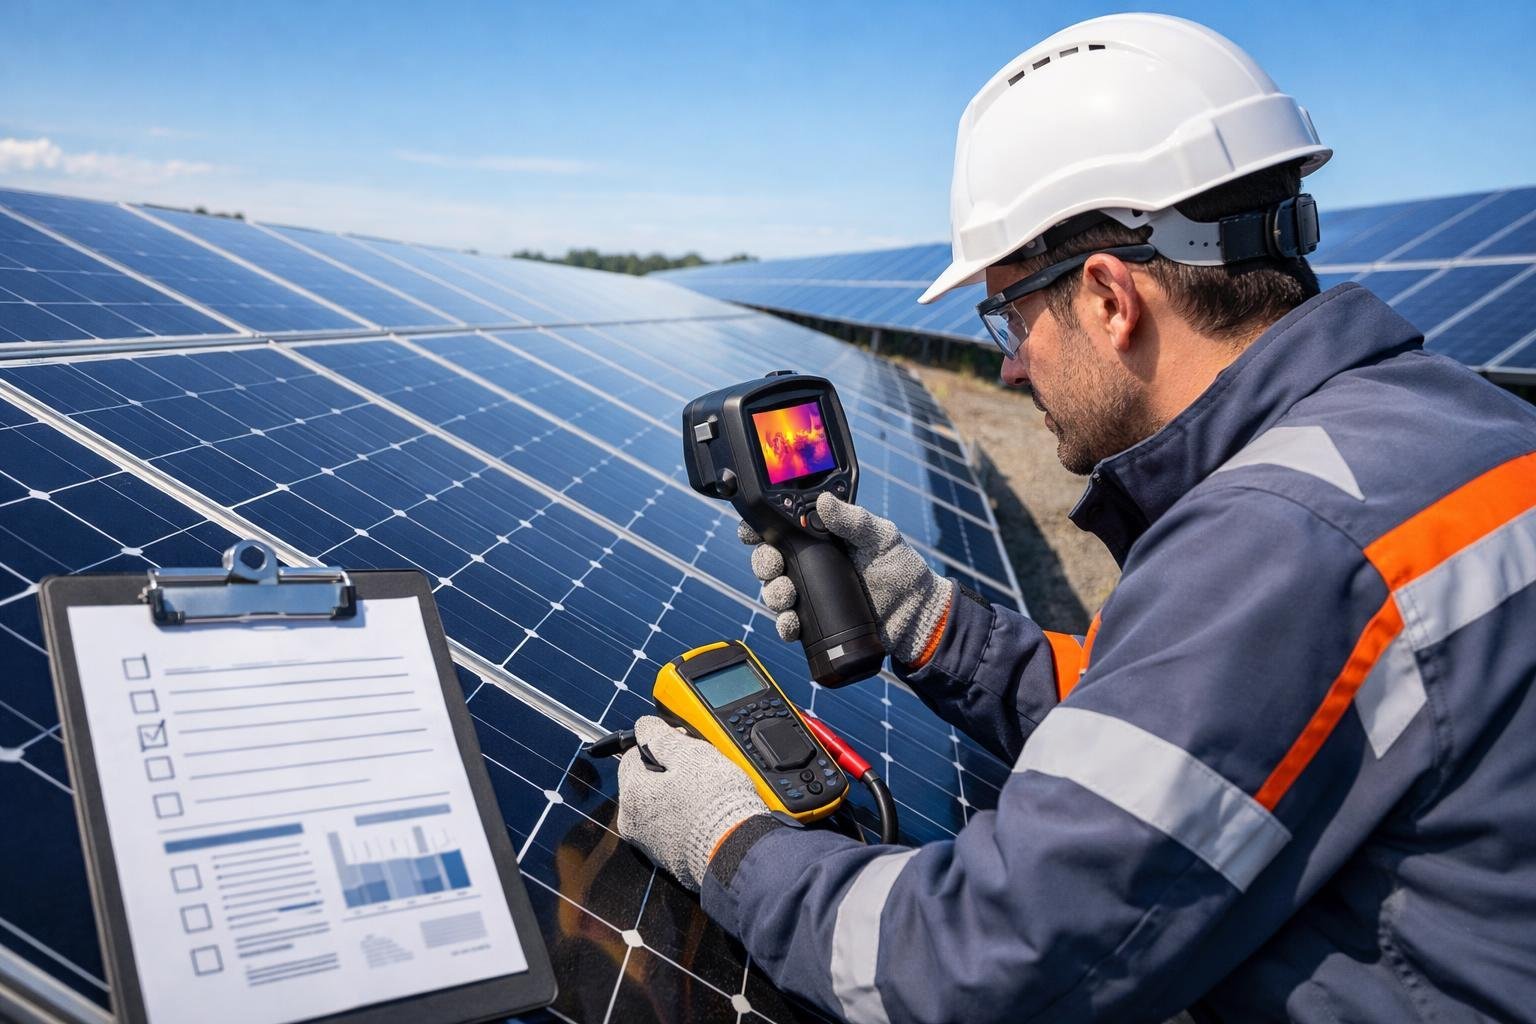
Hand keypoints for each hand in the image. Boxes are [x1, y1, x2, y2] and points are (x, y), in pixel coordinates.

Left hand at [616, 716, 768, 891]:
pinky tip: (706, 814)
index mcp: (632, 795)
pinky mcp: (670, 860)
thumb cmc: (715, 804)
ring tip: (707, 793)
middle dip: (668, 772)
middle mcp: (633, 823)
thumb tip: (644, 727)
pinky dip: (686, 819)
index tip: (682, 745)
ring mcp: (650, 845)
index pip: (632, 756)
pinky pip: (673, 828)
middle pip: (644, 782)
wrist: (738, 852)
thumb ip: (661, 736)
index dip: (660, 744)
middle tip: (699, 768)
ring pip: (659, 805)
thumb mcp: (689, 754)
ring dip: (677, 795)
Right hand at [739, 492, 954, 665]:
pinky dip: (784, 624)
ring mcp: (811, 592)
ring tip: (786, 596)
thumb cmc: (901, 570)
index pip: (782, 528)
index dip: (761, 529)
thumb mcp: (880, 537)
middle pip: (770, 560)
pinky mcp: (815, 621)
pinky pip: (790, 622)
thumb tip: (824, 502)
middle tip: (773, 566)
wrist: (915, 615)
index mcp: (821, 538)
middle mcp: (810, 563)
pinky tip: (791, 623)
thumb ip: (853, 519)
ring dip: (772, 593)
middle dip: (763, 563)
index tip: (753, 532)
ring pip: (774, 591)